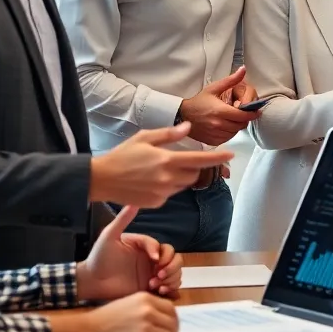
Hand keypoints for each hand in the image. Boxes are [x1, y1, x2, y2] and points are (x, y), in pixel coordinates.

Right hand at [49, 292, 178, 331]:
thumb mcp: (128, 304)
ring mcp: (146, 328)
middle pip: (173, 325)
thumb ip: (147, 308)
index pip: (171, 310)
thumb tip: (165, 319)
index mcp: (146, 299)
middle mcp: (148, 311)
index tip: (169, 328)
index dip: (173, 321)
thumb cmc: (103, 320)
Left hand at [77, 206, 182, 301]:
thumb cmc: (98, 257)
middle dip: (172, 268)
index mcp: (146, 247)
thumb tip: (134, 202)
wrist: (91, 282)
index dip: (163, 254)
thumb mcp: (109, 235)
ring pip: (176, 274)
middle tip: (158, 275)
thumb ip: (123, 220)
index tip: (154, 260)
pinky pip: (170, 289)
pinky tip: (160, 292)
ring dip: (171, 279)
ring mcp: (152, 275)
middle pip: (176, 260)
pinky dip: (171, 290)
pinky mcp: (150, 289)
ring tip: (155, 285)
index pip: (165, 248)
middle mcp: (152, 260)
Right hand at [90, 122, 234, 206]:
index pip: (200, 160)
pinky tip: (152, 181)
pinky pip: (171, 194)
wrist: (101, 180)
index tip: (231, 155)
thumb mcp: (144, 138)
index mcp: (167, 160)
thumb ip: (169, 134)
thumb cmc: (122, 155)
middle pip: (194, 174)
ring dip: (181, 176)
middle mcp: (168, 179)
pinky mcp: (156, 203)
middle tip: (180, 159)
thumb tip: (189, 128)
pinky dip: (169, 187)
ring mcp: (162, 193)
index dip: (217, 158)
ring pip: (183, 185)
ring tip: (162, 169)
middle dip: (194, 166)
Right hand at [180, 67, 261, 145]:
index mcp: (220, 111)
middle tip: (242, 113)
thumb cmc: (199, 101)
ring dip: (237, 126)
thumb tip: (243, 69)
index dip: (252, 114)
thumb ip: (230, 80)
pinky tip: (225, 126)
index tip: (256, 111)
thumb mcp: (214, 88)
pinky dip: (229, 132)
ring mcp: (215, 134)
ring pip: (235, 132)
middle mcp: (218, 124)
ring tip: (232, 118)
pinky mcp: (213, 141)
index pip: (243, 116)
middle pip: (241, 125)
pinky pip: (227, 138)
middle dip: (244, 119)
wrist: (182, 115)